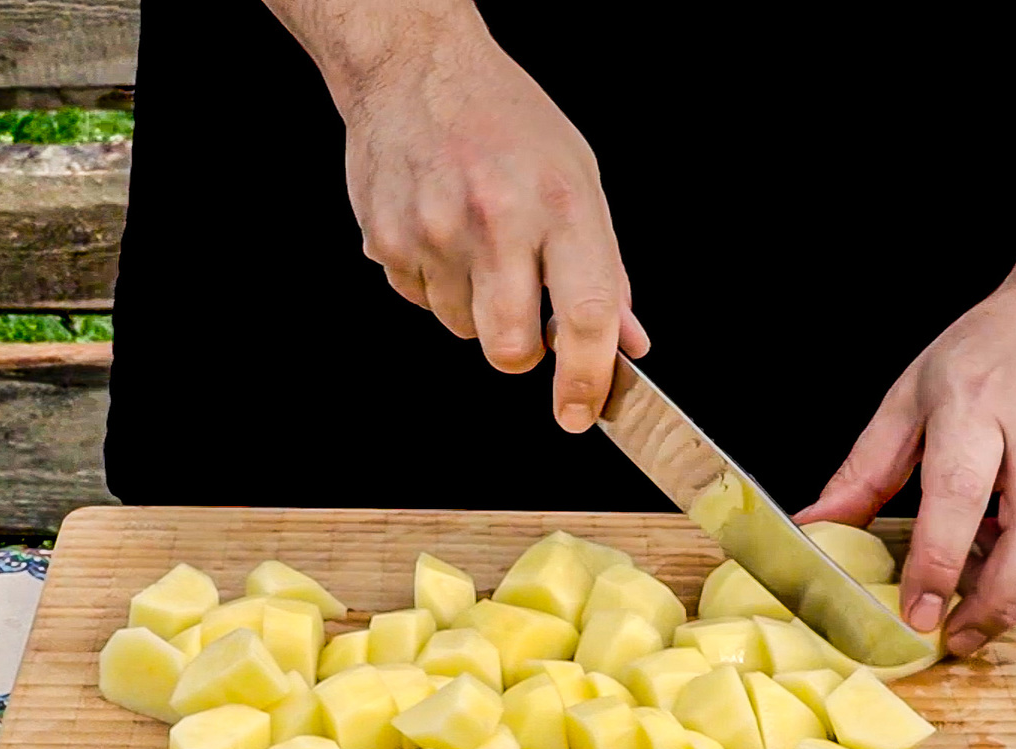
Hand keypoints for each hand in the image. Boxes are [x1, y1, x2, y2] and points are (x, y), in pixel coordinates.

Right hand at [337, 29, 647, 429]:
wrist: (416, 68)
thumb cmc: (505, 119)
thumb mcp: (578, 178)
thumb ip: (605, 268)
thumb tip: (627, 341)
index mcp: (560, 202)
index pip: (583, 314)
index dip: (586, 378)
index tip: (582, 412)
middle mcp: (498, 219)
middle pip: (509, 347)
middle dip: (521, 354)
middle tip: (526, 322)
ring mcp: (435, 231)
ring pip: (461, 329)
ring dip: (475, 310)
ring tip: (476, 246)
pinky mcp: (388, 239)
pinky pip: (418, 301)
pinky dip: (435, 284)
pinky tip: (440, 233)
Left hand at [795, 271, 1015, 655]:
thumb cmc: (993, 349)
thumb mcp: (913, 393)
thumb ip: (866, 466)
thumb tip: (817, 524)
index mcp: (978, 407)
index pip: (958, 496)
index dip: (937, 565)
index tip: (915, 613)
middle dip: (993, 606)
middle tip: (955, 639)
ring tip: (979, 604)